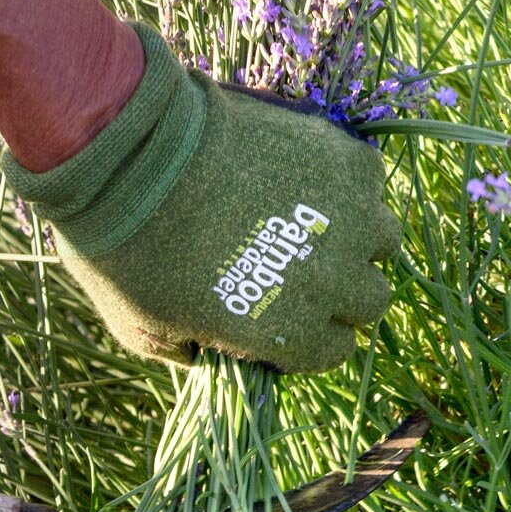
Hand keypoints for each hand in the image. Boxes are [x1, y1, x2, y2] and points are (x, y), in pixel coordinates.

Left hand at [2, 21, 400, 371]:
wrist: (134, 160)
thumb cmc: (127, 253)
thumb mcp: (143, 331)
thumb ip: (190, 350)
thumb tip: (211, 351)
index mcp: (291, 335)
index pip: (335, 351)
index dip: (308, 332)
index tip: (286, 311)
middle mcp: (333, 284)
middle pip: (371, 300)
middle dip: (341, 289)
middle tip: (303, 264)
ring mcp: (348, 219)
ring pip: (383, 239)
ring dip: (355, 233)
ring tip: (313, 217)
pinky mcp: (346, 162)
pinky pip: (369, 179)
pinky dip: (344, 180)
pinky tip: (302, 173)